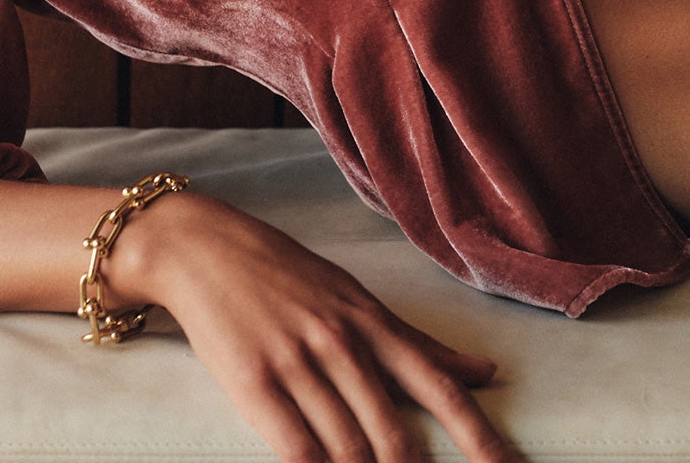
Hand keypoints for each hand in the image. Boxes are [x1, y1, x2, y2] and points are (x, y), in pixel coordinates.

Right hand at [115, 192, 520, 461]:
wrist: (205, 248)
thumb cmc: (285, 274)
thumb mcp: (355, 298)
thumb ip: (417, 342)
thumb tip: (484, 371)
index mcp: (372, 322)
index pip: (439, 387)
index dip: (479, 437)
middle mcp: (343, 342)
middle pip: (394, 436)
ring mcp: (298, 363)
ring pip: (348, 451)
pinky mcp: (255, 384)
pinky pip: (297, 451)